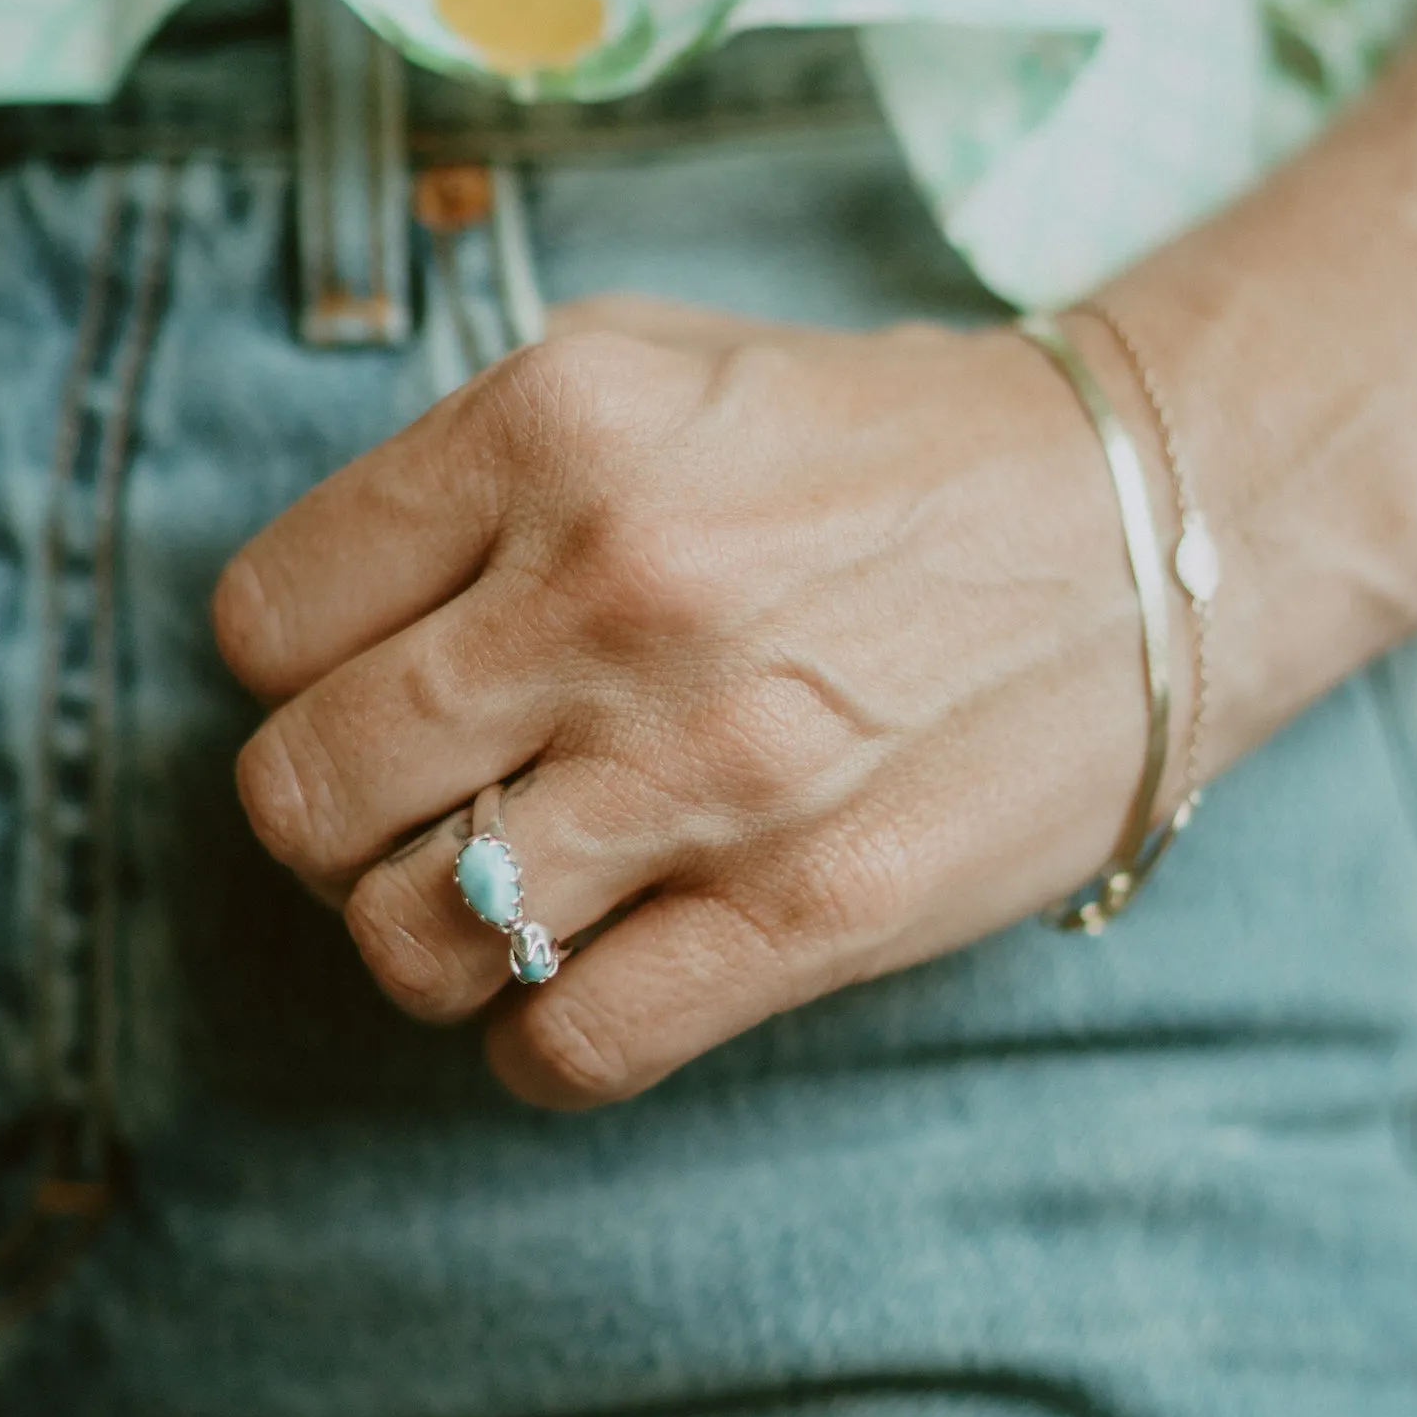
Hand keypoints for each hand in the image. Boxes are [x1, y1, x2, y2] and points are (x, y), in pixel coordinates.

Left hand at [213, 297, 1168, 1108]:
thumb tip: (308, 630)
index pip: (263, 622)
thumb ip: (465, 474)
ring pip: (409, 938)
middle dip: (331, 822)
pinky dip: (542, 1041)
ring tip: (506, 892)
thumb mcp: (653, 369)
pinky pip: (565, 1047)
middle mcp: (613, 591)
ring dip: (428, 939)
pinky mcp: (807, 911)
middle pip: (303, 793)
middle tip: (412, 806)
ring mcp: (710, 766)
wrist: (1153, 530)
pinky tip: (591, 977)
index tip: (371, 677)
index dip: (297, 670)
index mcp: (554, 429)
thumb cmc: (873, 456)